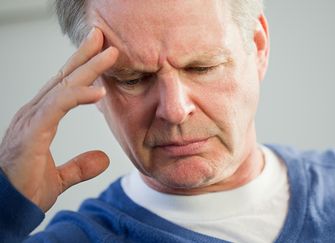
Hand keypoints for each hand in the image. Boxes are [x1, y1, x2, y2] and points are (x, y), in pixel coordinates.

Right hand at [0, 28, 118, 211]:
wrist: (7, 209)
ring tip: (110, 54)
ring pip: (63, 85)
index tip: (101, 53)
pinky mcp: (32, 133)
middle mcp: (34, 114)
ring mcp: (31, 121)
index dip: (81, 68)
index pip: (63, 86)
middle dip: (85, 56)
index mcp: (40, 120)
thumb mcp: (59, 178)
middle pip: (63, 78)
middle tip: (103, 37)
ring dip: (88, 67)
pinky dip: (78, 96)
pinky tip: (99, 90)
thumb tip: (103, 159)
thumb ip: (79, 166)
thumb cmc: (25, 191)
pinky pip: (57, 107)